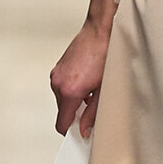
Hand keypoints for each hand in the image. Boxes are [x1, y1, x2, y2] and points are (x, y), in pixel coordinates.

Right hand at [50, 18, 109, 137]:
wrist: (101, 30)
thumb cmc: (106, 56)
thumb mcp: (104, 89)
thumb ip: (93, 114)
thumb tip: (85, 130)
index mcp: (69, 92)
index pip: (62, 123)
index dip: (71, 131)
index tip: (81, 133)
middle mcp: (58, 84)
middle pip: (63, 112)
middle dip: (76, 114)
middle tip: (94, 107)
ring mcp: (56, 74)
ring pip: (63, 99)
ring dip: (76, 100)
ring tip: (93, 90)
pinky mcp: (58, 68)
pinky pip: (62, 87)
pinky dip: (73, 89)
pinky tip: (88, 80)